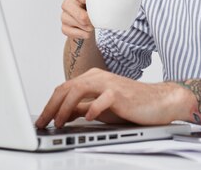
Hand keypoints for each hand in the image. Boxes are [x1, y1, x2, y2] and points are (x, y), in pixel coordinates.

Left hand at [35, 68, 193, 128]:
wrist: (158, 102)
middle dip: (51, 107)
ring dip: (65, 108)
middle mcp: (98, 77)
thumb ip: (82, 107)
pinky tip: (88, 118)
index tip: (41, 119)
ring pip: (78, 90)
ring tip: (59, 122)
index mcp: (92, 78)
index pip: (64, 88)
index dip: (49, 104)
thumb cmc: (132, 104)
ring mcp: (109, 83)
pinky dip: (92, 109)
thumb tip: (62, 114)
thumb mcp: (101, 107)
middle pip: (67, 88)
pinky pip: (101, 99)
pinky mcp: (119, 93)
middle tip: (42, 123)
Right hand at [61, 0, 93, 38]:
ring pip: (72, 21)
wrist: (91, 20)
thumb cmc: (96, 7)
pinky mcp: (64, 27)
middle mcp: (68, 2)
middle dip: (87, 17)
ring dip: (85, 26)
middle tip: (95, 20)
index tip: (91, 2)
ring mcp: (64, 15)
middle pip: (72, 8)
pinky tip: (87, 33)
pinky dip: (81, 34)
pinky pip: (69, 32)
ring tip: (93, 26)